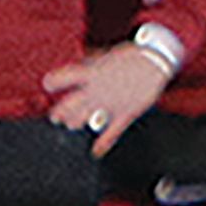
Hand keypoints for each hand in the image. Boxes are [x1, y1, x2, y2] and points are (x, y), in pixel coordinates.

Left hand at [41, 42, 171, 141]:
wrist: (156, 61)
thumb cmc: (133, 55)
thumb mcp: (107, 55)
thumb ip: (92, 64)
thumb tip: (82, 67)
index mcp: (91, 73)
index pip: (63, 78)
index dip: (53, 82)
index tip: (48, 85)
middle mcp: (96, 90)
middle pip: (70, 105)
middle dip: (59, 113)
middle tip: (55, 117)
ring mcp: (110, 104)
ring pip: (85, 119)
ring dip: (75, 123)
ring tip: (71, 125)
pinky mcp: (125, 113)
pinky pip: (112, 132)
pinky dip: (103, 143)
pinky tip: (96, 151)